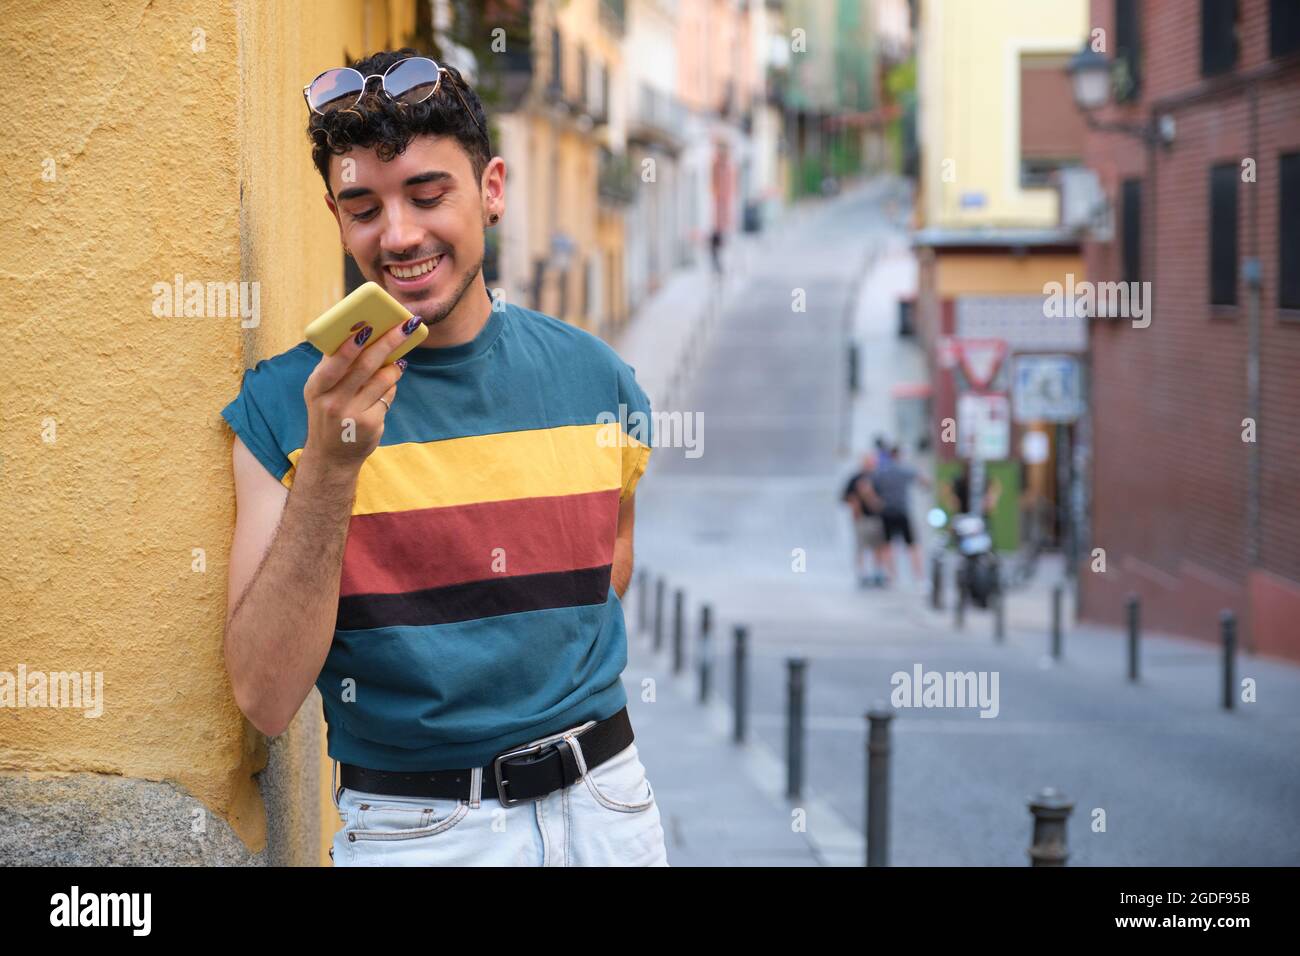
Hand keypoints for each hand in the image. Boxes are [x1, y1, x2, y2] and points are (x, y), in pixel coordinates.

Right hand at [301, 316, 420, 472]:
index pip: (334, 363)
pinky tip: (387, 388)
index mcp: (316, 387)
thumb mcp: (321, 392)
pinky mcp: (371, 424)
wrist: (331, 456)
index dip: (351, 345)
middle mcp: (332, 401)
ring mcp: (352, 415)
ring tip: (398, 361)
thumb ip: (335, 367)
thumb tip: (364, 333)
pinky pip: (388, 396)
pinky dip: (391, 387)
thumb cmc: (329, 412)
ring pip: (382, 379)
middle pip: (365, 365)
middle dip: (388, 342)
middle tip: (406, 326)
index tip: (367, 327)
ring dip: (394, 366)